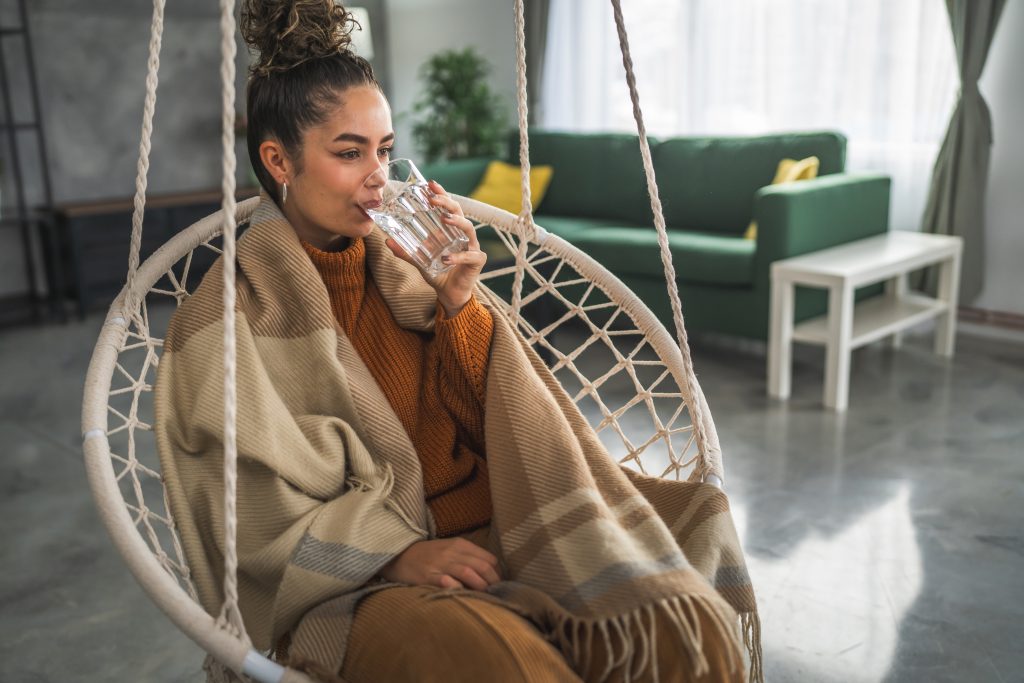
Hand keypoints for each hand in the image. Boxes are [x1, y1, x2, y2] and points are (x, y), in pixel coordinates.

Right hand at [378, 538, 500, 590]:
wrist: (398, 555)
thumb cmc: (428, 556)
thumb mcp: (450, 549)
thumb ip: (468, 558)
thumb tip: (491, 574)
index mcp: (460, 544)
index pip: (489, 558)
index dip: (497, 573)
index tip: (498, 585)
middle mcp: (452, 552)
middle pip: (482, 566)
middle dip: (493, 582)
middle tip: (496, 594)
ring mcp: (440, 564)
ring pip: (468, 573)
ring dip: (480, 587)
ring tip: (484, 597)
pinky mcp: (428, 576)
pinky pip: (448, 583)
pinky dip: (459, 589)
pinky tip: (464, 596)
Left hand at [385, 180, 486, 317]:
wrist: (449, 294)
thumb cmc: (438, 273)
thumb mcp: (419, 261)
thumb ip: (406, 251)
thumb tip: (388, 240)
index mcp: (451, 230)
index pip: (448, 207)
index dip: (441, 195)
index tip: (431, 184)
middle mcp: (463, 235)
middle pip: (459, 212)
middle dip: (447, 203)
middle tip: (434, 200)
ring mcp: (472, 247)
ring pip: (469, 229)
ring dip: (457, 222)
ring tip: (445, 219)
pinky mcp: (477, 261)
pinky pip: (470, 255)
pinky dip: (459, 256)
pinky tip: (447, 258)